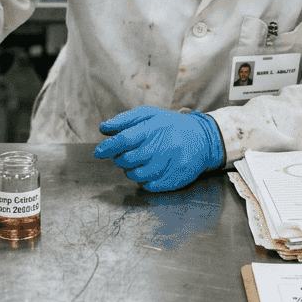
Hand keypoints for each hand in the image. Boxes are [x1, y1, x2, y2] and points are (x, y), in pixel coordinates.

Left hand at [93, 107, 224, 191]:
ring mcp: (170, 164)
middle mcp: (163, 147)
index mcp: (155, 128)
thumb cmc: (171, 126)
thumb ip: (125, 120)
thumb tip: (103, 129)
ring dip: (129, 171)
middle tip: (122, 155)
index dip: (108, 147)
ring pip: (137, 175)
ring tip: (136, 163)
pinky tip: (147, 171)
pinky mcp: (175, 179)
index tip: (98, 152)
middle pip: (128, 159)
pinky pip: (149, 186)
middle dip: (119, 159)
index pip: (125, 139)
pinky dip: (142, 181)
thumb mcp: (150, 115)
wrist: (203, 139)